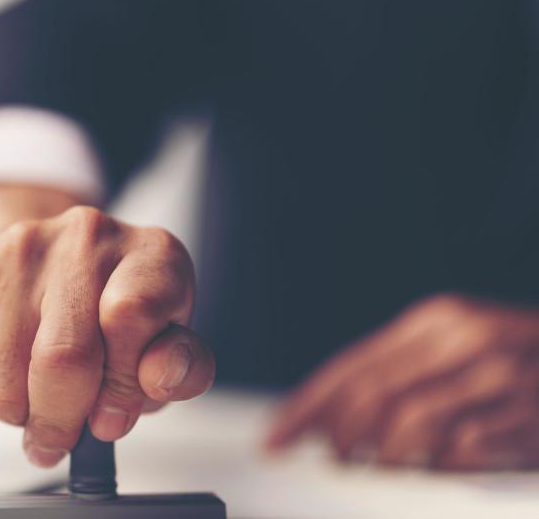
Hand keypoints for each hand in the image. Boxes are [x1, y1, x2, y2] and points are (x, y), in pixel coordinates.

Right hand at [0, 203, 214, 466]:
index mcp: (151, 254)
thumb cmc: (121, 314)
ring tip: (36, 403)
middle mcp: (86, 236)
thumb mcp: (167, 343)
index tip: (111, 419)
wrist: (59, 264)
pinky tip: (6, 382)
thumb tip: (160, 378)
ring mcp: (20, 247)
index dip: (120, 386)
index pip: (129, 318)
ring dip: (19, 414)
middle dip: (61, 420)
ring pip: (4, 375)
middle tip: (62, 437)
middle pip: (61, 356)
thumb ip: (179, 369)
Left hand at [266, 294, 538, 469]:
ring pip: (408, 427)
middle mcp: (465, 341)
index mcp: (436, 320)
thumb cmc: (514, 362)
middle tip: (332, 458)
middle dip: (338, 437)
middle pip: (370, 396)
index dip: (306, 406)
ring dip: (383, 456)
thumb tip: (324, 415)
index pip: (351, 366)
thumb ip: (395, 374)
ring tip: (378, 466)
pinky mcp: (528, 420)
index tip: (274, 438)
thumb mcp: (454, 350)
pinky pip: (460, 454)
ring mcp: (500, 379)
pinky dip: (436, 467)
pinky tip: (433, 466)